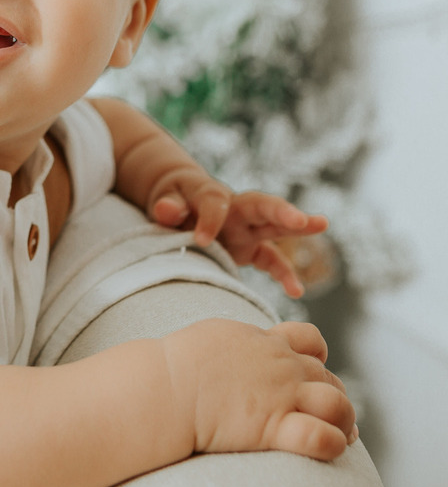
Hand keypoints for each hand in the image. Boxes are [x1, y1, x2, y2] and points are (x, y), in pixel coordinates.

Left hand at [151, 175, 327, 297]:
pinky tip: (296, 291)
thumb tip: (167, 210)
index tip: (200, 240)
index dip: (209, 221)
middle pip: (261, 205)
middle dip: (281, 211)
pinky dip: (283, 275)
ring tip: (322, 224)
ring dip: (297, 226)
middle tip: (300, 220)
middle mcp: (236, 209)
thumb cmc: (174, 202)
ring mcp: (247, 229)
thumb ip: (167, 205)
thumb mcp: (165, 200)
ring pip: (275, 226)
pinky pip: (270, 260)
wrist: (182, 205)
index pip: (214, 204)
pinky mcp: (251, 247)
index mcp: (212, 195)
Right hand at [163, 319, 356, 459]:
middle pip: (329, 377)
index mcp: (266, 341)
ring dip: (344, 421)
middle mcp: (282, 366)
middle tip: (327, 417)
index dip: (318, 357)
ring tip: (339, 434)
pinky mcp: (274, 427)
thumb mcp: (214, 335)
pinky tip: (327, 449)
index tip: (308, 373)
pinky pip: (322, 438)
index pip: (312, 341)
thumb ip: (238, 340)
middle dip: (332, 397)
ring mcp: (281, 395)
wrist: (165, 385)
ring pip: (339, 405)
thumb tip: (238, 346)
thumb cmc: (178, 362)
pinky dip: (332, 445)